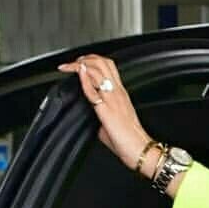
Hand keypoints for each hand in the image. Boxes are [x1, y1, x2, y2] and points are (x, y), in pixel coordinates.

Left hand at [57, 53, 148, 170]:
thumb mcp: (112, 122)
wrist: (138, 148)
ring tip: (70, 67)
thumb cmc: (128, 140)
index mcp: (120, 94)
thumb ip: (100, 115)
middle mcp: (117, 92)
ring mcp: (112, 98)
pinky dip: (83, 78)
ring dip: (80, 64)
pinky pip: (93, 88)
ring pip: (97, 69)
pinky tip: (78, 73)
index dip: (93, 61)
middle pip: (103, 62)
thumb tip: (90, 117)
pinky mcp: (106, 108)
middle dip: (85, 58)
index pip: (108, 67)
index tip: (80, 64)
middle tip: (73, 63)